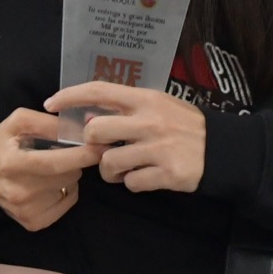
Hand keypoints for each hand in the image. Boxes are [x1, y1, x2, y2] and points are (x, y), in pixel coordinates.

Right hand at [0, 108, 100, 230]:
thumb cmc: (2, 145)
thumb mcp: (17, 123)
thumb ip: (46, 122)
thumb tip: (78, 128)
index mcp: (12, 163)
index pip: (55, 161)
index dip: (81, 154)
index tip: (101, 146)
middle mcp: (19, 192)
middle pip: (68, 175)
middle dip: (76, 160)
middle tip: (67, 151)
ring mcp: (27, 211)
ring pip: (70, 187)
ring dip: (70, 174)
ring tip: (52, 167)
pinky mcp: (34, 224)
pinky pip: (67, 203)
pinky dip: (66, 191)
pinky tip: (51, 184)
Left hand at [44, 82, 205, 193]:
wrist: (222, 149)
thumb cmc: (184, 125)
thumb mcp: (158, 105)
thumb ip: (127, 108)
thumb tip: (90, 117)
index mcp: (145, 99)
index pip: (99, 90)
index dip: (70, 96)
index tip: (50, 104)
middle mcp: (149, 121)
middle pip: (96, 131)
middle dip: (92, 145)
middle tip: (102, 151)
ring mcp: (158, 148)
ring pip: (109, 163)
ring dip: (111, 171)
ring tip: (124, 169)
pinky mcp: (167, 173)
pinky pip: (132, 183)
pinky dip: (132, 183)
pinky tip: (144, 177)